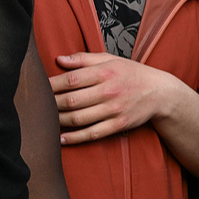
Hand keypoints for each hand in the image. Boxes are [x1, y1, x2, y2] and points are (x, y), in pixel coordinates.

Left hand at [51, 51, 184, 142]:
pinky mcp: (119, 124)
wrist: (161, 92)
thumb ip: (84, 59)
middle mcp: (109, 91)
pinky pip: (92, 133)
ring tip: (46, 122)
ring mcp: (115, 109)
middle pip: (72, 101)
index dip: (51, 85)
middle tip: (37, 108)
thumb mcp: (111, 60)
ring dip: (59, 122)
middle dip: (51, 105)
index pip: (71, 79)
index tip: (38, 89)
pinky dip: (74, 138)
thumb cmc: (132, 74)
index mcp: (105, 72)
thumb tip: (59, 59)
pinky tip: (61, 139)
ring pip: (79, 119)